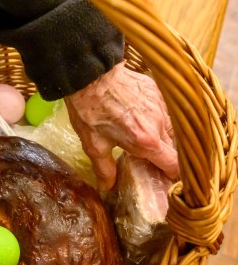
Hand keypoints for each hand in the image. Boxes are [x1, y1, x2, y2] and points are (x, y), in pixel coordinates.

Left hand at [64, 61, 178, 190]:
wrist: (91, 77)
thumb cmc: (90, 113)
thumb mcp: (94, 145)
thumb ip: (104, 169)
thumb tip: (107, 187)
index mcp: (146, 141)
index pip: (173, 164)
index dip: (172, 174)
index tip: (166, 178)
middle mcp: (160, 124)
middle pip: (174, 147)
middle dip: (166, 156)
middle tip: (153, 161)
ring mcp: (161, 105)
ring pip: (172, 128)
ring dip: (164, 137)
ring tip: (148, 140)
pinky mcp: (157, 91)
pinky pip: (164, 110)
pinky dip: (158, 118)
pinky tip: (143, 119)